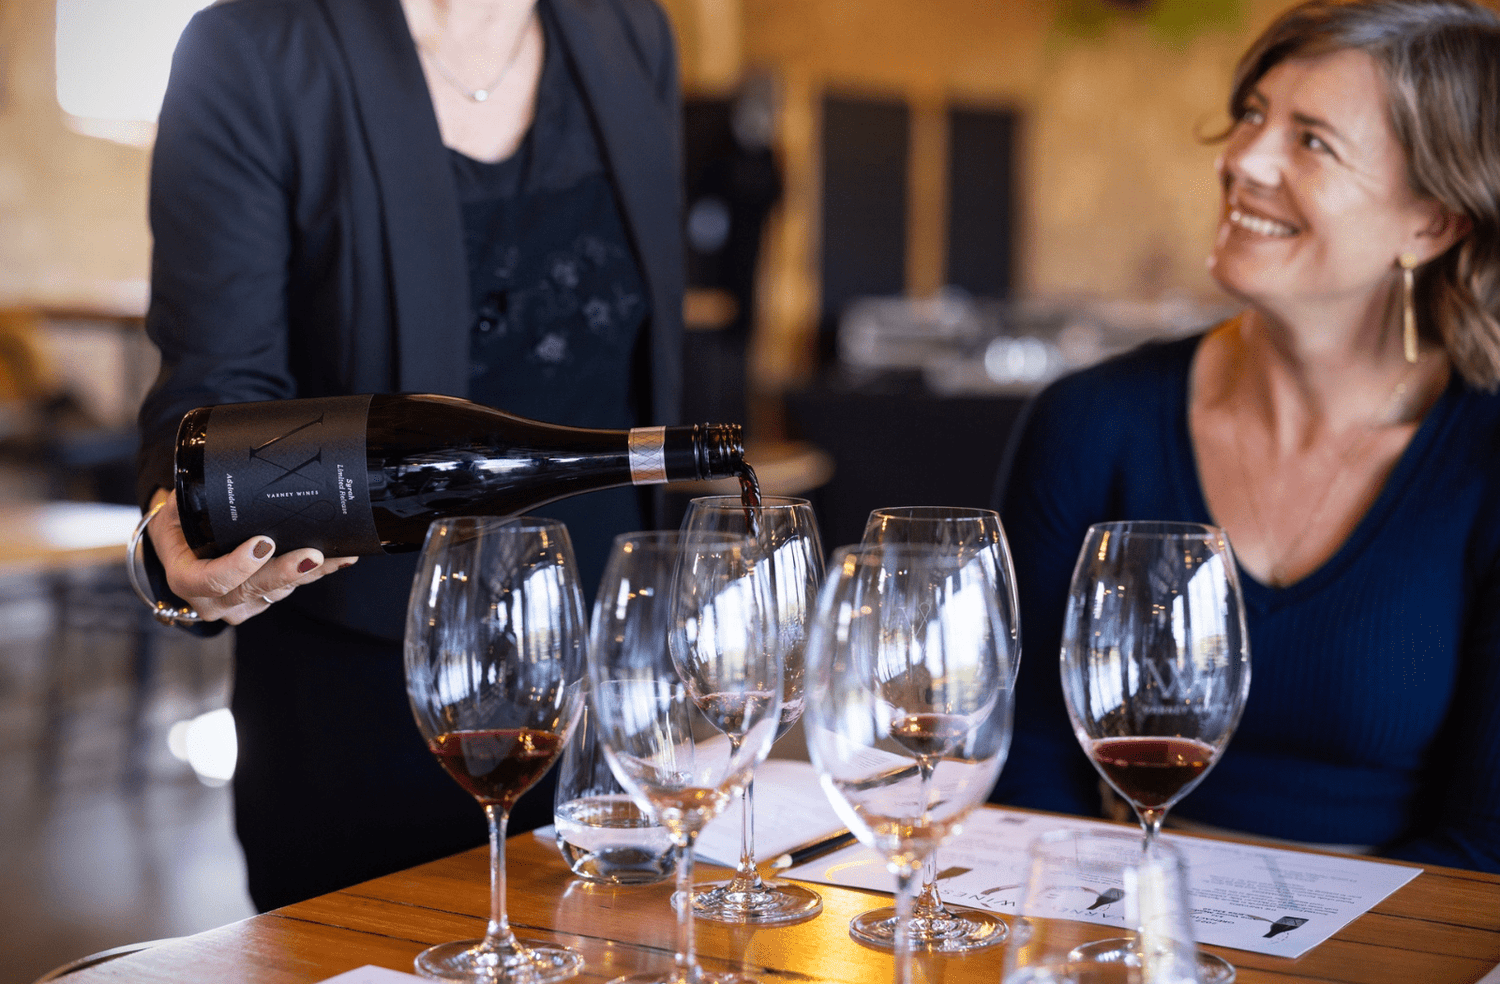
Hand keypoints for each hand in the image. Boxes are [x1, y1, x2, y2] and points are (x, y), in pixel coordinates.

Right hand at [145, 488, 357, 624]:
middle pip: (251, 590)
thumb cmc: (179, 526)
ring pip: (277, 591)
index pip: (210, 581)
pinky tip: (338, 558)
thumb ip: (192, 495)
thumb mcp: (176, 508)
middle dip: (285, 572)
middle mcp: (210, 600)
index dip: (238, 567)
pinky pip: (289, 589)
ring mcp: (238, 605)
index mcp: (184, 578)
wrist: (184, 550)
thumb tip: (214, 465)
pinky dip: (313, 573)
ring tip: (336, 554)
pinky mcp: (261, 602)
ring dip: (309, 573)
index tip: (264, 542)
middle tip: (311, 555)